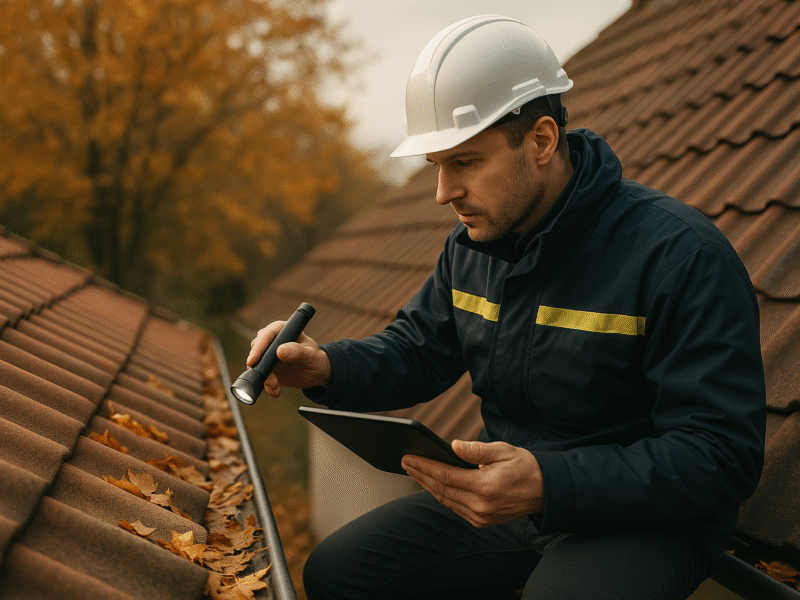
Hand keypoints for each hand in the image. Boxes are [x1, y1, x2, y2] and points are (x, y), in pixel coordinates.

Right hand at [246, 321, 331, 397]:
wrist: (316, 374)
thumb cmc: (316, 359)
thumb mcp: (310, 356)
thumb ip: (297, 351)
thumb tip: (280, 351)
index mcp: (284, 330)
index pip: (267, 334)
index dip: (258, 347)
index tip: (253, 361)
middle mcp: (273, 340)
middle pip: (257, 349)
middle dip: (260, 366)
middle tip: (270, 380)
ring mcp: (268, 354)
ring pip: (257, 365)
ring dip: (264, 378)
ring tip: (275, 387)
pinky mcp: (267, 367)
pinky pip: (261, 376)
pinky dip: (266, 386)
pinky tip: (275, 391)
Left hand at [401, 440, 543, 527]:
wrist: (546, 491)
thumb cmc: (524, 466)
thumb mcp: (502, 451)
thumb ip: (476, 450)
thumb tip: (452, 445)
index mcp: (485, 487)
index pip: (445, 476)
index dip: (424, 466)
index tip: (409, 457)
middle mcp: (480, 506)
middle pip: (441, 490)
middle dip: (420, 475)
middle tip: (405, 462)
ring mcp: (481, 517)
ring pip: (445, 500)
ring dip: (428, 486)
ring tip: (414, 471)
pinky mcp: (482, 522)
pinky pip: (454, 508)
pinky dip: (441, 495)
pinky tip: (432, 484)